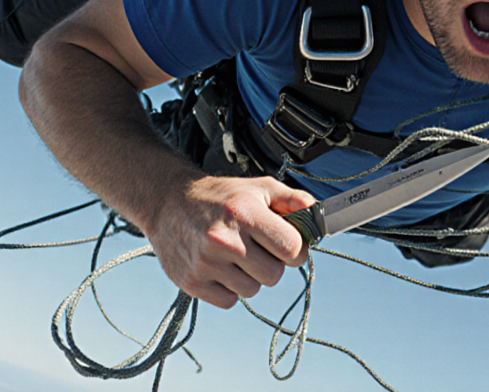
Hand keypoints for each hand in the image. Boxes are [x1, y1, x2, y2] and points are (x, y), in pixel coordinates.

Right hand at [143, 175, 315, 308]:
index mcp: (245, 212)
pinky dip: (230, 289)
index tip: (287, 244)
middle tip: (258, 248)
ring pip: (253, 290)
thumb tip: (319, 218)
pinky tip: (221, 267)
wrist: (168, 202)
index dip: (296, 249)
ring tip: (236, 255)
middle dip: (273, 263)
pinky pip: (230, 301)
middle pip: (274, 275)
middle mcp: (224, 239)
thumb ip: (294, 200)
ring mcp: (206, 263)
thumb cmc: (219, 196)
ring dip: (250, 276)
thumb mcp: (259, 187)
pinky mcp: (191, 282)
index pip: (293, 249)